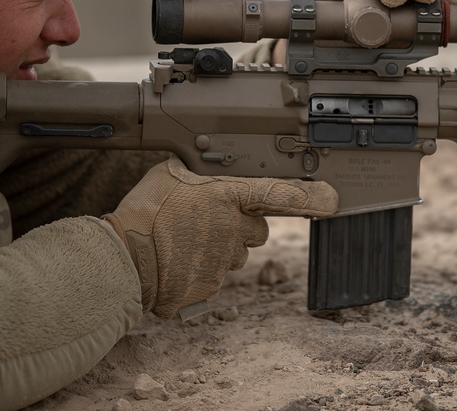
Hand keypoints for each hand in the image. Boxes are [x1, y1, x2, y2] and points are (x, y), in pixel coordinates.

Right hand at [103, 157, 336, 318]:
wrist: (124, 258)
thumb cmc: (145, 210)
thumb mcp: (170, 173)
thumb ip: (198, 172)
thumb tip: (202, 170)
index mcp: (227, 196)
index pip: (280, 194)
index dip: (311, 197)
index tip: (332, 199)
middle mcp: (233, 228)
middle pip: (258, 230)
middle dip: (241, 227)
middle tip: (208, 222)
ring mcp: (224, 261)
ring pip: (236, 254)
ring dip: (220, 249)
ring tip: (185, 241)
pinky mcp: (211, 287)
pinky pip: (216, 277)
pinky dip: (201, 271)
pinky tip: (178, 262)